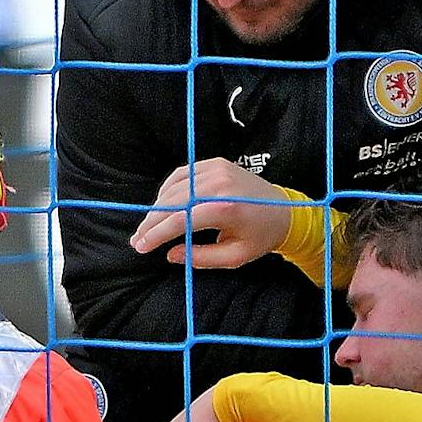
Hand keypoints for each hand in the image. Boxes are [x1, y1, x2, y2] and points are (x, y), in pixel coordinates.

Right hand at [129, 158, 290, 268]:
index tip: (141, 247)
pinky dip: (168, 190)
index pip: (180, 219)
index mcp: (226, 208)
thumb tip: (171, 255)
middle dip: (151, 222)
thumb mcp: (235, 257)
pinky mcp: (215, 163)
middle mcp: (219, 183)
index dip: (156, 234)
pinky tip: (161, 206)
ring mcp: (217, 169)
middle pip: (172, 202)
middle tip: (137, 240)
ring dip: (157, 207)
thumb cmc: (260, 237)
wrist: (284, 210)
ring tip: (148, 227)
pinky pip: (182, 175)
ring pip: (174, 188)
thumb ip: (202, 257)